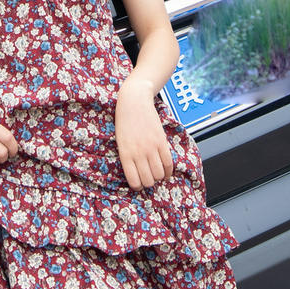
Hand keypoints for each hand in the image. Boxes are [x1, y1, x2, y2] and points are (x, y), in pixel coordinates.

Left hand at [114, 77, 175, 191]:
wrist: (134, 102)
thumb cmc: (124, 122)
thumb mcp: (120, 142)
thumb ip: (128, 158)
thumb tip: (137, 174)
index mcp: (125, 155)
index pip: (134, 181)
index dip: (138, 187)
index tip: (139, 184)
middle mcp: (138, 153)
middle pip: (148, 180)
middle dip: (149, 183)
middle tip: (148, 178)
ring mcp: (151, 147)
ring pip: (159, 174)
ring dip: (159, 177)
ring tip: (156, 173)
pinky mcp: (161, 141)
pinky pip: (168, 163)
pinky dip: (168, 171)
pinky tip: (166, 171)